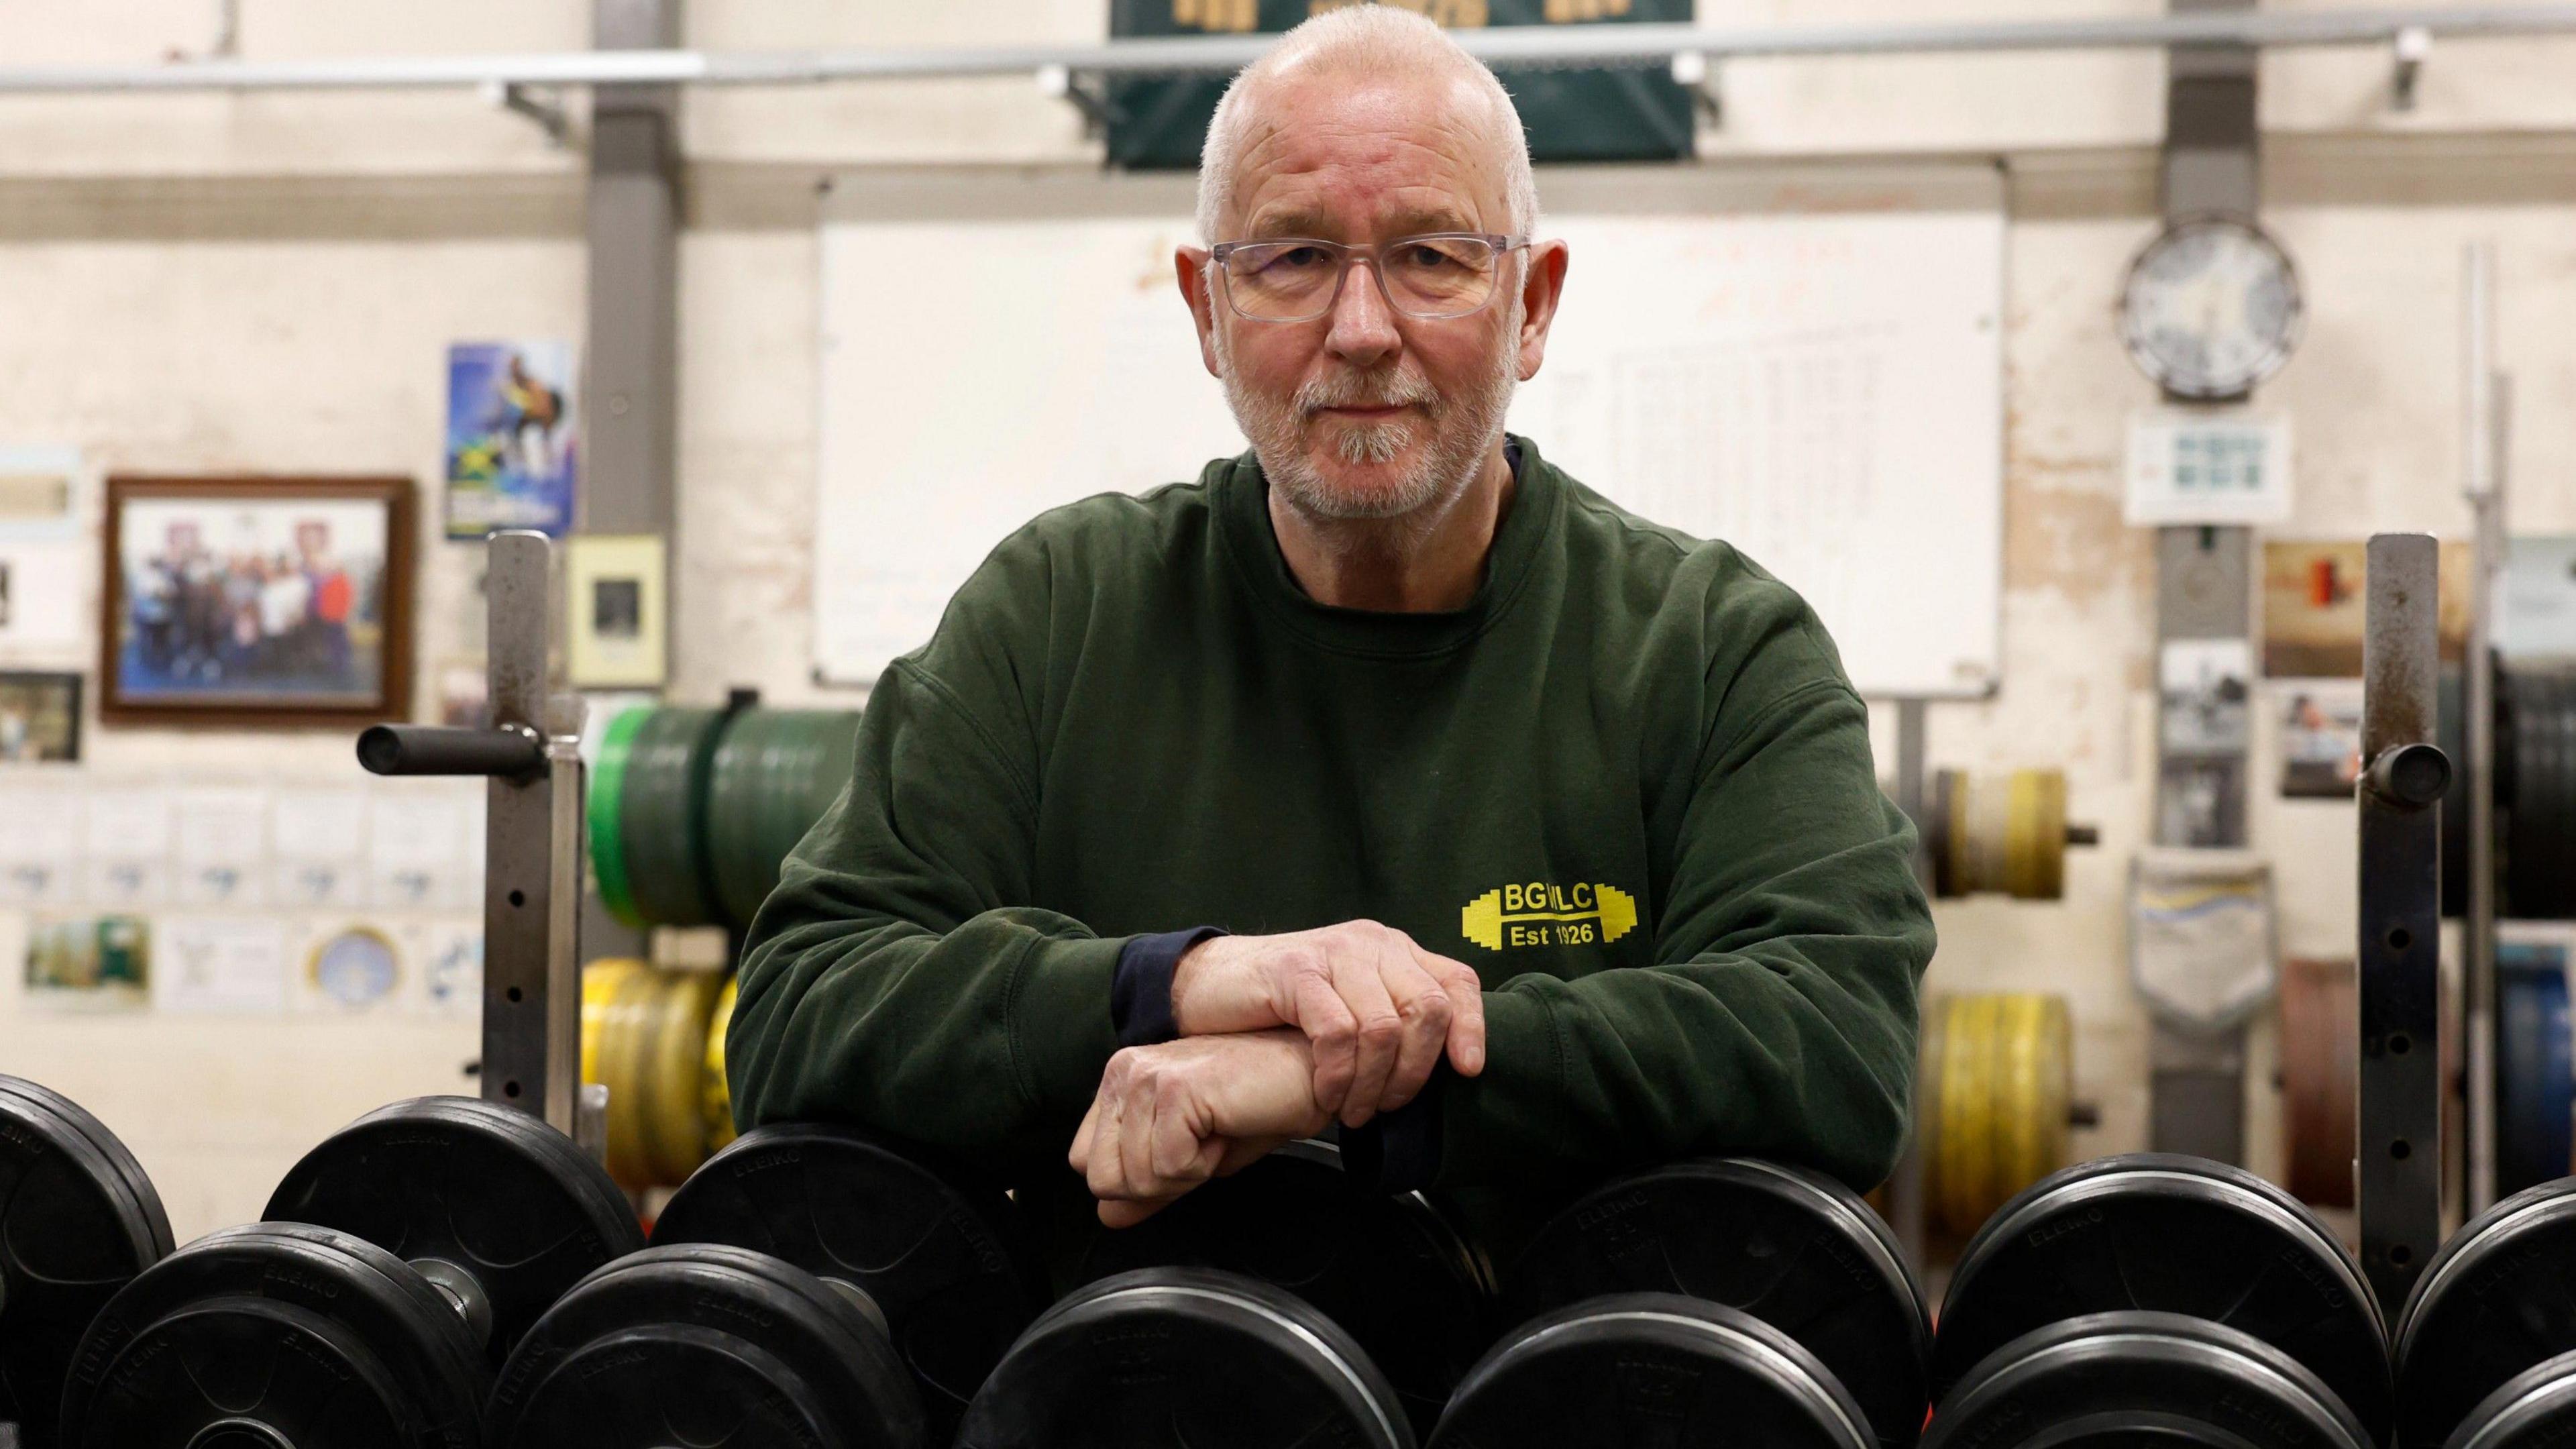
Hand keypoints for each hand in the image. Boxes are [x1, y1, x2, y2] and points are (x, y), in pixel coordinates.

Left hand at [1069, 1031, 1330, 1227]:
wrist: (1308, 1078)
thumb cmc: (1260, 1105)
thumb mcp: (1195, 1154)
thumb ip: (1148, 1184)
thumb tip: (1107, 1218)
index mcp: (1121, 1083)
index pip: (1085, 1163)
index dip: (1136, 1179)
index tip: (1182, 1152)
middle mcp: (1124, 1072)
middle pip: (1102, 1179)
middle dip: (1157, 1183)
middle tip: (1201, 1146)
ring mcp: (1146, 1077)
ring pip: (1135, 1178)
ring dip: (1186, 1173)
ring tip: (1216, 1132)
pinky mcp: (1175, 1089)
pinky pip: (1169, 1167)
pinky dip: (1203, 1165)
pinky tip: (1225, 1129)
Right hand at [1170, 921, 1484, 1127]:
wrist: (1210, 984)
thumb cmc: (1284, 1009)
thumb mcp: (1350, 1006)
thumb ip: (1392, 1020)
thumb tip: (1440, 1072)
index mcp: (1394, 951)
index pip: (1457, 982)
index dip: (1472, 1028)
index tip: (1467, 1072)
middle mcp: (1373, 944)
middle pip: (1428, 1009)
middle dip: (1415, 1071)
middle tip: (1386, 1107)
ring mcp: (1336, 953)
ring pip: (1384, 1027)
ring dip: (1372, 1083)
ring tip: (1352, 1112)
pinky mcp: (1298, 971)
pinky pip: (1338, 1033)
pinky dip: (1338, 1075)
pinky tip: (1326, 1096)